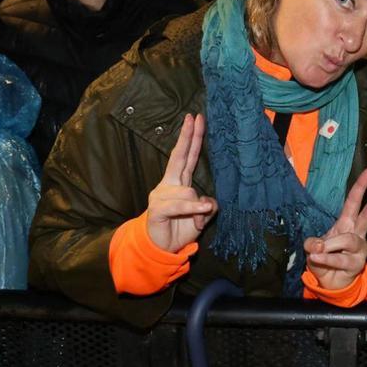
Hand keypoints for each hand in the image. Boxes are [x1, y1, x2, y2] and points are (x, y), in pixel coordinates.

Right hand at [146, 114, 216, 252]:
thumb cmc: (181, 228)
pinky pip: (180, 205)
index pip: (187, 156)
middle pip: (179, 157)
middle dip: (188, 136)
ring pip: (189, 191)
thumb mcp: (202, 216)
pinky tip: (201, 212)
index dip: (192, 138)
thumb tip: (207, 202)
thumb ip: (209, 205)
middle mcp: (169, 185)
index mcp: (179, 183)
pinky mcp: (157, 209)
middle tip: (194, 117)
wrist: (162, 249)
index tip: (196, 119)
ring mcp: (161, 195)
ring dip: (198, 210)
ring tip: (196, 222)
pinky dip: (192, 209)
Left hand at [304, 167, 366, 289]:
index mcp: (346, 223)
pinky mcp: (356, 264)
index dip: (360, 187)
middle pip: (365, 216)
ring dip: (331, 244)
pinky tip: (317, 257)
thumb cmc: (324, 258)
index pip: (353, 202)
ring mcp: (358, 249)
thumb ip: (313, 243)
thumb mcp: (313, 247)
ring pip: (348, 240)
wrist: (330, 282)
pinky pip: (340, 259)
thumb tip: (317, 245)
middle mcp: (356, 234)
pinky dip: (326, 257)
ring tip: (318, 250)